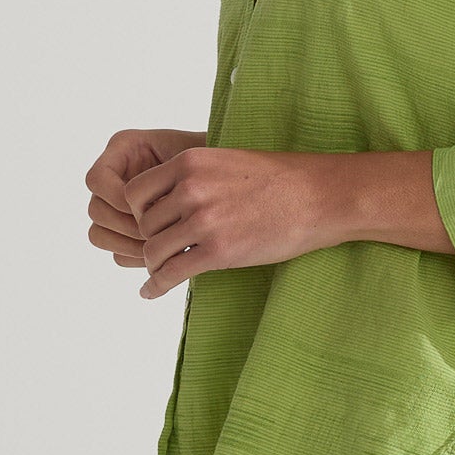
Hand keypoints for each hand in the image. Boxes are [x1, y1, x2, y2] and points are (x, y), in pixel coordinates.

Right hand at [85, 128, 207, 272]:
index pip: (97, 179)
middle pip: (96, 210)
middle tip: (160, 235)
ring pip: (100, 235)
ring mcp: (116, 205)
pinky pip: (116, 252)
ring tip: (165, 248)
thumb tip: (151, 214)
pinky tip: (164, 258)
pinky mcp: (126, 231)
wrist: (234, 181)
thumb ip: (169, 176)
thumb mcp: (194, 163)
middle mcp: (114, 176)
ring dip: (130, 246)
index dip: (118, 197)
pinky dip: (136, 257)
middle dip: (127, 226)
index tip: (152, 207)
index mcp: (124, 148)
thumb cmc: (215, 163)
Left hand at [124, 147, 331, 299]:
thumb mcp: (228, 162)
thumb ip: (194, 176)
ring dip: (154, 265)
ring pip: (153, 251)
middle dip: (151, 239)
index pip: (136, 191)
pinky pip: (171, 273)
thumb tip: (168, 199)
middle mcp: (191, 188)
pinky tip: (150, 292)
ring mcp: (204, 220)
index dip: (137, 211)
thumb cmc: (279, 180)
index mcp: (190, 162)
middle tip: (162, 251)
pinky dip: (155, 286)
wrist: (318, 196)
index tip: (151, 223)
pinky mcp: (218, 251)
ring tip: (160, 272)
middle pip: (144, 224)